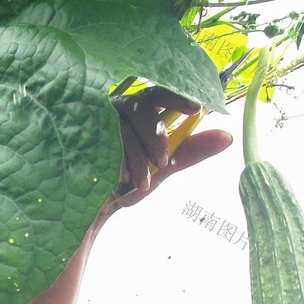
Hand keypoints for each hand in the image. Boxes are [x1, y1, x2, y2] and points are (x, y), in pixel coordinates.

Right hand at [91, 87, 232, 231]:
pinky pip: (102, 138)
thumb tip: (226, 137)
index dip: (178, 96)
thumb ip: (191, 152)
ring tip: (140, 183)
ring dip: (137, 155)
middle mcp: (116, 111)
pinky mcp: (77, 134)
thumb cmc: (126, 185)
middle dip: (156, 133)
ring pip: (123, 123)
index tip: (196, 109)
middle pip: (141, 103)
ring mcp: (94, 120)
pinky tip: (118, 179)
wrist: (92, 212)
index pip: (159, 92)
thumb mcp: (162, 169)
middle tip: (163, 162)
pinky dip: (116, 160)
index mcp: (138, 113)